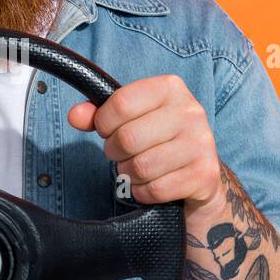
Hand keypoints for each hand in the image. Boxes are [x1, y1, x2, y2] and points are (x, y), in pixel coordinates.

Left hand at [67, 74, 225, 216]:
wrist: (200, 174)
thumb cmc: (159, 139)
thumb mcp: (132, 118)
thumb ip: (100, 114)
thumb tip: (75, 115)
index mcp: (171, 88)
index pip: (121, 103)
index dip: (103, 122)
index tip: (107, 130)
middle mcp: (190, 112)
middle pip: (128, 138)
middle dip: (115, 152)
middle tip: (122, 154)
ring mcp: (201, 143)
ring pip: (141, 166)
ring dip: (129, 174)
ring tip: (137, 168)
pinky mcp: (204, 175)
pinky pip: (155, 189)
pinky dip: (143, 192)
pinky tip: (151, 184)